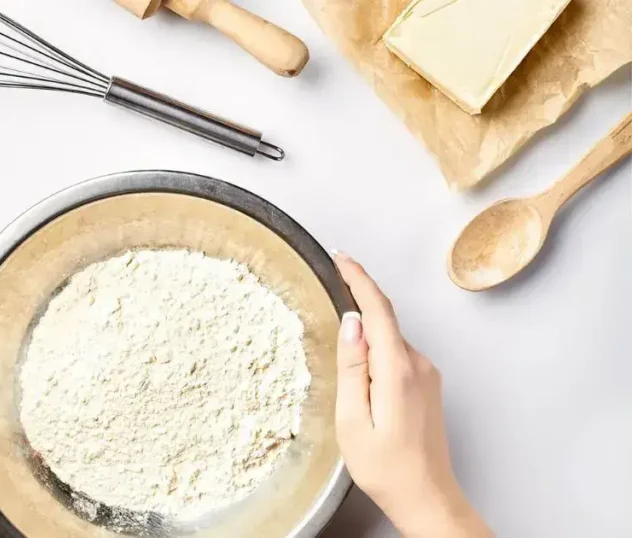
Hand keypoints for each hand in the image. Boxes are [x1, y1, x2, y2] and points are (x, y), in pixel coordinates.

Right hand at [333, 253, 491, 537]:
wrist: (427, 497)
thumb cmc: (386, 468)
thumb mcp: (353, 420)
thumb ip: (351, 368)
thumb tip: (350, 324)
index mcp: (397, 370)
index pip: (378, 309)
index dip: (358, 278)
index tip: (340, 257)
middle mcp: (418, 365)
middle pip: (384, 320)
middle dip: (357, 301)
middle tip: (328, 287)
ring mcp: (427, 375)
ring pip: (389, 339)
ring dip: (365, 333)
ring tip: (337, 346)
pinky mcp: (427, 385)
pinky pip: (397, 355)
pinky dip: (376, 351)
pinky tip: (360, 372)